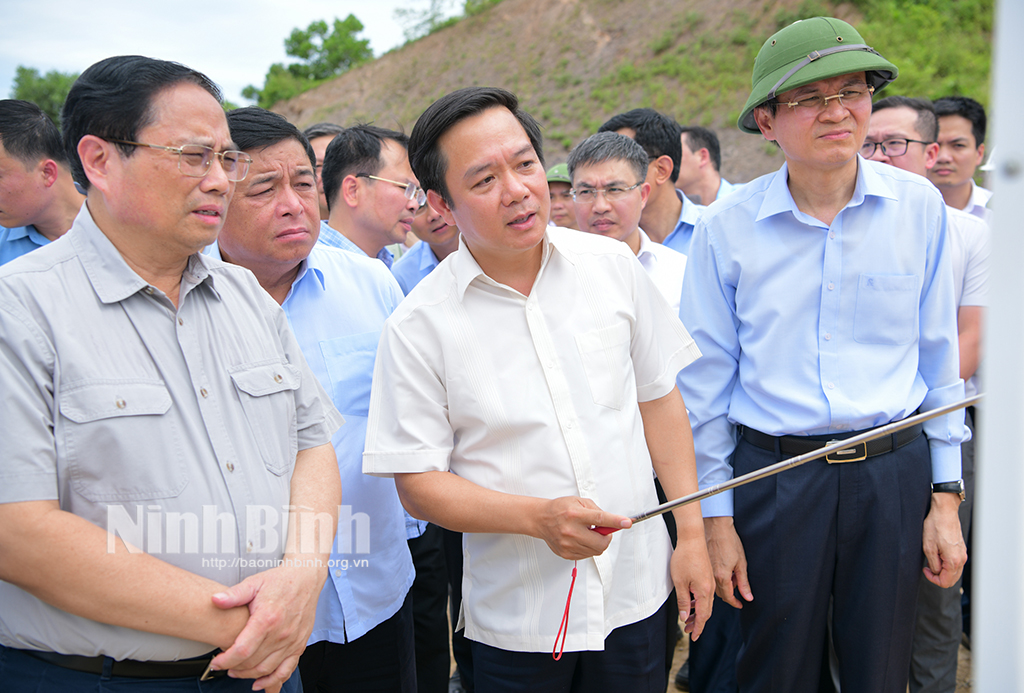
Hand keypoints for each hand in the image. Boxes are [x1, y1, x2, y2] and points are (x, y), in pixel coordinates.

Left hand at [209, 563, 324, 689]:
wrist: (306, 578)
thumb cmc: (280, 581)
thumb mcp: (254, 583)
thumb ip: (234, 594)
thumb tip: (215, 599)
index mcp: (267, 619)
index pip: (242, 650)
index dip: (226, 661)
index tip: (216, 662)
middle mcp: (280, 633)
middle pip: (252, 663)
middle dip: (234, 668)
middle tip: (224, 665)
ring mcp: (291, 641)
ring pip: (267, 669)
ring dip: (249, 675)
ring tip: (237, 672)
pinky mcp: (299, 645)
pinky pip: (286, 670)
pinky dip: (273, 681)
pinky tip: (261, 683)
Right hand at [534, 496, 629, 559]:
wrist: (541, 519)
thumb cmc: (560, 509)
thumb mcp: (579, 501)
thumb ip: (597, 511)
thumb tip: (612, 521)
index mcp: (575, 514)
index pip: (600, 518)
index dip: (615, 521)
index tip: (627, 522)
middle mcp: (571, 531)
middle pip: (601, 542)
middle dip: (607, 537)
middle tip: (603, 530)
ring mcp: (568, 544)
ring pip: (595, 550)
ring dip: (597, 542)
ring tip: (587, 533)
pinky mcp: (566, 554)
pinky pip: (587, 555)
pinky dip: (589, 548)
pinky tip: (581, 539)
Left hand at [671, 533, 714, 639]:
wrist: (692, 538)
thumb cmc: (685, 557)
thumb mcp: (679, 582)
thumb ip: (683, 601)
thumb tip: (685, 616)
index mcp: (704, 591)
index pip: (703, 616)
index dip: (698, 628)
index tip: (694, 637)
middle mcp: (710, 588)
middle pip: (706, 611)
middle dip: (698, 623)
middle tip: (689, 631)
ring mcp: (709, 581)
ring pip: (705, 603)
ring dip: (697, 613)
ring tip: (687, 619)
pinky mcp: (707, 576)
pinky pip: (704, 594)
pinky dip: (698, 602)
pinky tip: (690, 603)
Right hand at [704, 516, 752, 608]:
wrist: (716, 526)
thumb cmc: (729, 541)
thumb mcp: (741, 563)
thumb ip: (744, 582)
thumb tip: (748, 596)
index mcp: (722, 576)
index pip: (728, 597)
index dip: (735, 602)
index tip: (740, 604)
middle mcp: (712, 575)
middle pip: (721, 593)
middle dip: (730, 593)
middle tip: (738, 584)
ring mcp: (706, 569)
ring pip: (715, 586)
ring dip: (724, 585)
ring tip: (731, 573)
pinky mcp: (703, 564)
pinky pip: (710, 577)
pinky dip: (717, 578)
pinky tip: (723, 568)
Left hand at [922, 492, 966, 587]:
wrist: (945, 512)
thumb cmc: (936, 526)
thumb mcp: (928, 547)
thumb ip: (933, 564)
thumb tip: (936, 572)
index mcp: (953, 560)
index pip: (945, 582)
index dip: (933, 579)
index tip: (925, 570)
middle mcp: (961, 559)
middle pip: (952, 579)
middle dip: (938, 577)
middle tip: (928, 567)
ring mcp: (962, 554)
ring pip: (954, 572)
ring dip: (943, 570)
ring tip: (932, 560)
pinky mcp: (961, 549)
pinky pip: (956, 563)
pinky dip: (947, 564)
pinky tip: (938, 555)